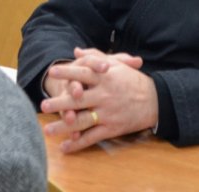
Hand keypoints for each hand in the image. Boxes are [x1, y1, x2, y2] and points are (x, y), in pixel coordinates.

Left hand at [41, 48, 157, 152]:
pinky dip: (78, 143)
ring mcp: (108, 113)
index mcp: (105, 78)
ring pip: (82, 121)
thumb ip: (95, 57)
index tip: (52, 71)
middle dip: (60, 103)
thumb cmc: (133, 80)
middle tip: (43, 105)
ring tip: (47, 130)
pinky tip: (65, 147)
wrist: (155, 100)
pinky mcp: (112, 128)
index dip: (67, 72)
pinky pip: (92, 137)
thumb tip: (76, 51)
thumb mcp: (117, 65)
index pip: (83, 73)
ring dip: (64, 126)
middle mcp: (105, 95)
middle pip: (79, 100)